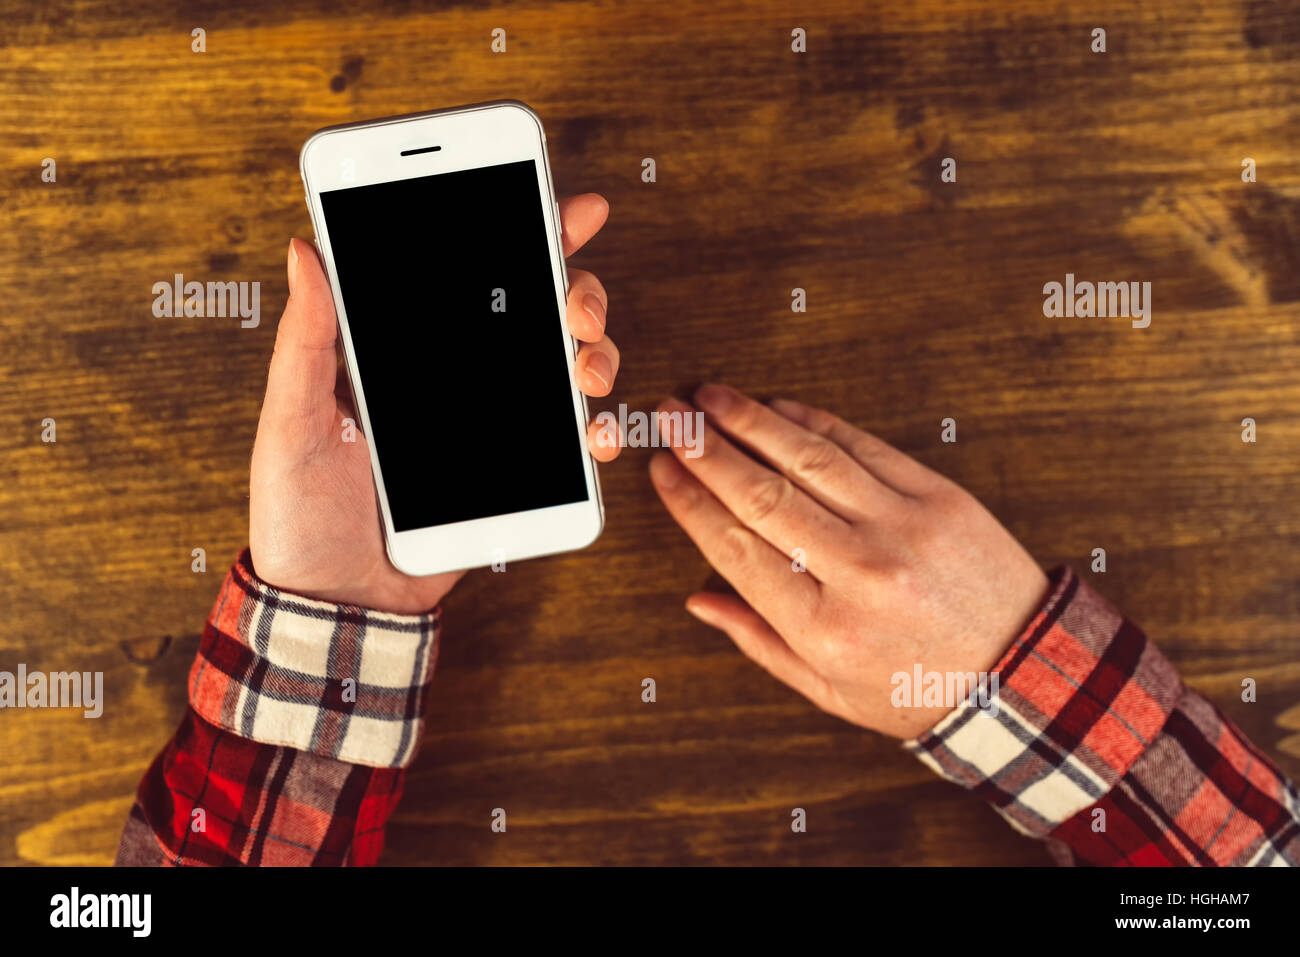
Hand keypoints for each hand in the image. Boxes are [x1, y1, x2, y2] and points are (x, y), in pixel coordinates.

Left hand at [249, 194, 617, 613]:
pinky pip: (570, 444)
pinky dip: (597, 432)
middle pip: (538, 311)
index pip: (470, 275)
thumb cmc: (299, 513)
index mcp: (404, 351)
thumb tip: (304, 249)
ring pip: (566, 367)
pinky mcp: (515, 475)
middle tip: (575, 307)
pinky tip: (595, 433)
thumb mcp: (292, 420)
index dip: (525, 232)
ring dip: (596, 355)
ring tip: (586, 372)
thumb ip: (307, 341)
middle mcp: (458, 377)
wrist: (335, 605)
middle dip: (578, 293)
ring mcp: (493, 424)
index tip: (572, 210)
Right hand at [649, 385, 1048, 738]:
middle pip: (761, 494)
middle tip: (669, 417)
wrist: (1024, 675)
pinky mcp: (939, 496)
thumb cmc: (919, 690)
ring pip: (808, 459)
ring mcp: (903, 527)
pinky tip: (777, 407)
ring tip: (709, 397)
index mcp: (825, 627)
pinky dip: (813, 423)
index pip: (735, 547)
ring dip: (751, 420)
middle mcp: (861, 572)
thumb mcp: (829, 690)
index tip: (660, 469)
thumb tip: (698, 598)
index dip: (689, 501)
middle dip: (705, 449)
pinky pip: (863, 446)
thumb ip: (759, 641)